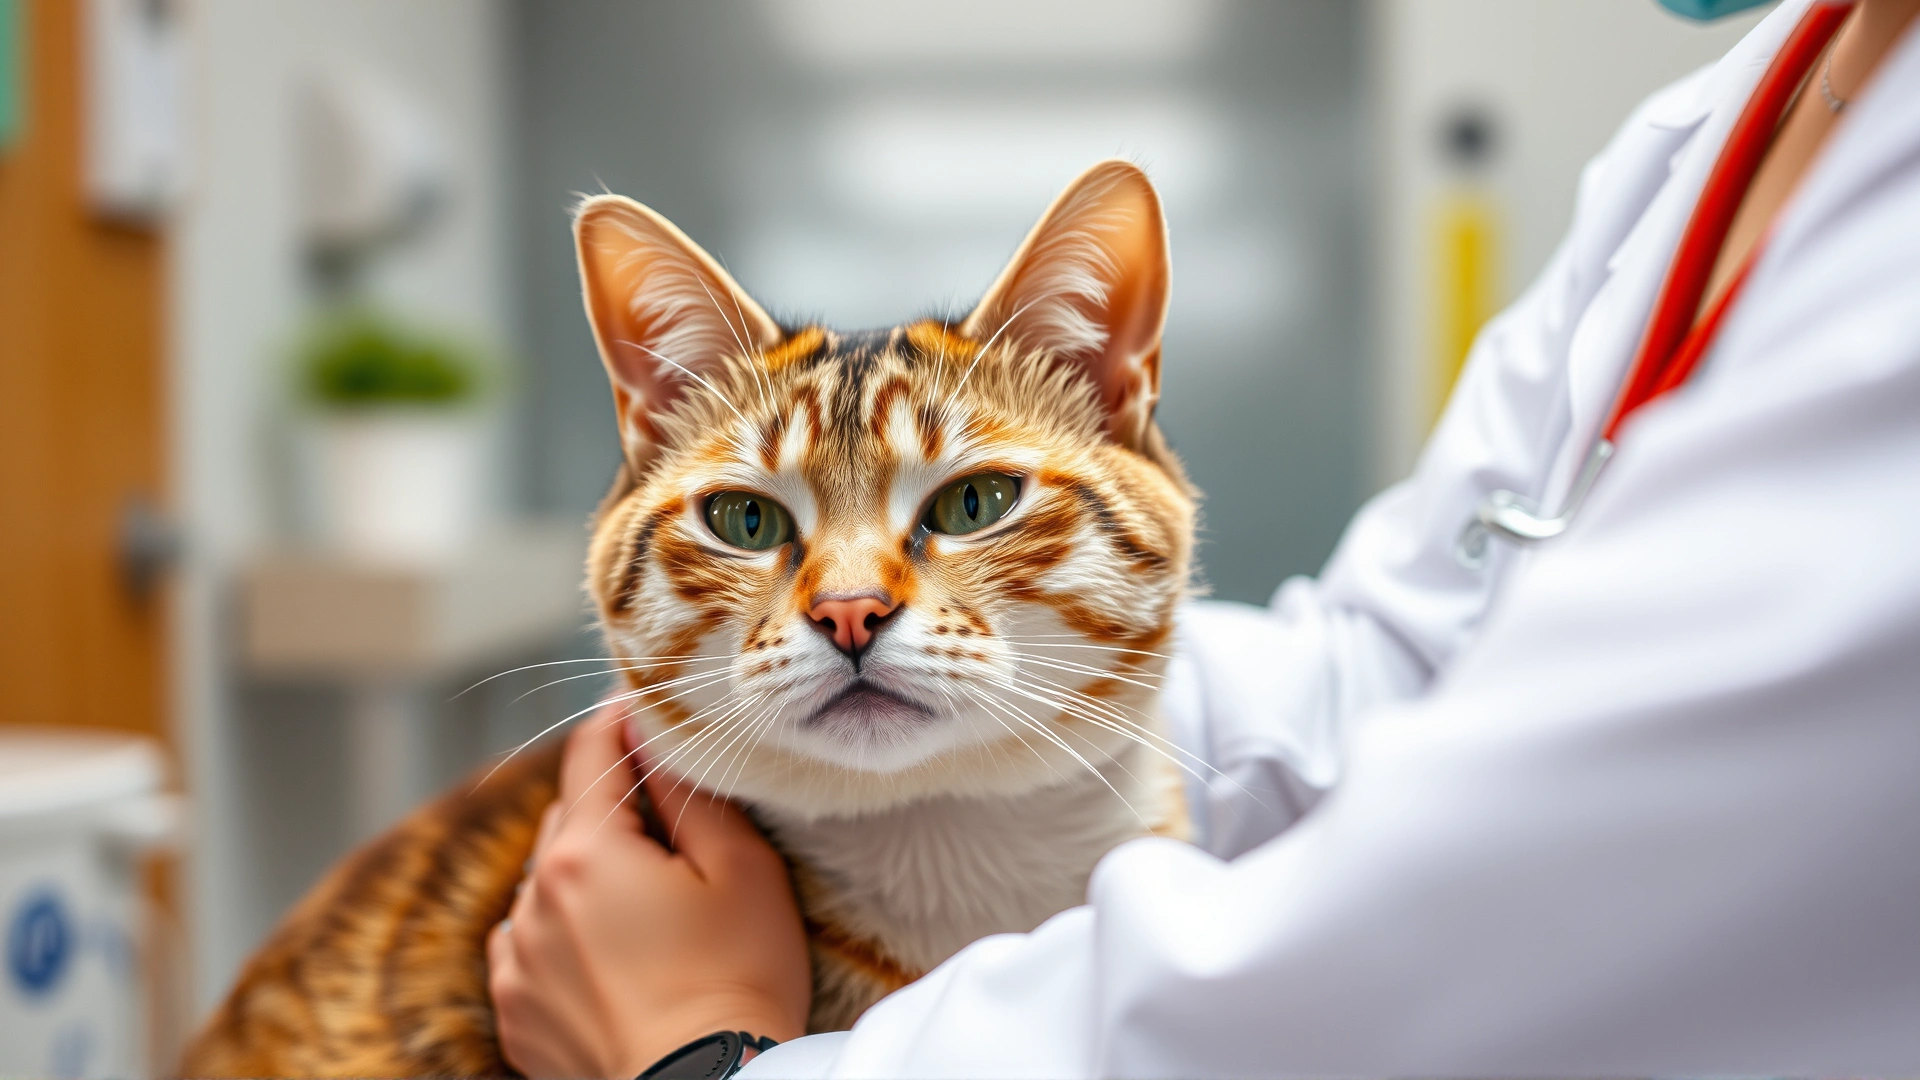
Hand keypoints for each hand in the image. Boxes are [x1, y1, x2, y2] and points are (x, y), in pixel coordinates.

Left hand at [488, 710, 810, 1078]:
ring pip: (546, 882)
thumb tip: (658, 740)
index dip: (620, 719)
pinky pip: (528, 945)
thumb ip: (693, 792)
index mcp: (585, 849)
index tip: (646, 707)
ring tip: (645, 897)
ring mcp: (518, 960)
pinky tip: (607, 948)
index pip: (591, 751)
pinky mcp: (518, 1013)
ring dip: (585, 871)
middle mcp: (534, 897)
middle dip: (612, 804)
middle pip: (568, 816)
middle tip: (670, 816)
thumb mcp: (741, 868)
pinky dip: (560, 931)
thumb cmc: (738, 979)